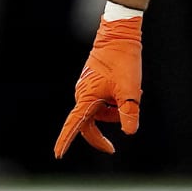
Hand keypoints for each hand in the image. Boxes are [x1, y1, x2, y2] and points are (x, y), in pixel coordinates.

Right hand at [53, 15, 142, 156]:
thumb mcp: (131, 91)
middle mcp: (83, 94)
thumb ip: (129, 114)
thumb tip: (129, 132)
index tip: (58, 155)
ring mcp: (87, 87)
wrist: (119, 35)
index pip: (75, 125)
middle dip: (100, 136)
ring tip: (133, 97)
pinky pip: (102, 100)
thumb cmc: (123, 62)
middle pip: (88, 124)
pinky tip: (129, 90)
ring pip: (99, 111)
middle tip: (111, 148)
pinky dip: (114, 101)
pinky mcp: (93, 82)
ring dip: (114, 112)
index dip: (66, 141)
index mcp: (87, 98)